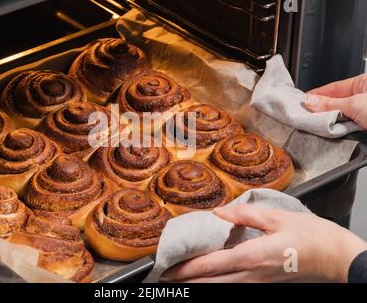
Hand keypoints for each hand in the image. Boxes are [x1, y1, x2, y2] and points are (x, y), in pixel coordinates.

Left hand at [161, 204, 366, 282]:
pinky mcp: (264, 282)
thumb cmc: (310, 236)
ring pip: (222, 288)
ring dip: (199, 284)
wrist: (335, 257)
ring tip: (181, 280)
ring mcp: (258, 281)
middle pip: (212, 282)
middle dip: (187, 282)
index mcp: (252, 256)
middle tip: (166, 278)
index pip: (211, 265)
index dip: (187, 268)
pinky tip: (210, 279)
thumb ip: (244, 215)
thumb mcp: (277, 217)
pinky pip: (235, 286)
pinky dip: (217, 283)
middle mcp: (251, 274)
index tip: (169, 269)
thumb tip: (219, 213)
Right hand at [304, 73, 366, 129]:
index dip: (317, 94)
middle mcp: (364, 96)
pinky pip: (346, 126)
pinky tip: (329, 132)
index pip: (334, 87)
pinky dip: (339, 130)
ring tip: (317, 125)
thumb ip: (330, 104)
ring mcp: (364, 111)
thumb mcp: (354, 105)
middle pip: (336, 102)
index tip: (303, 101)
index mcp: (364, 82)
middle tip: (307, 115)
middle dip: (322, 110)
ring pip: (341, 115)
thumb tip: (310, 100)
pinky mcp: (363, 126)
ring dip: (330, 122)